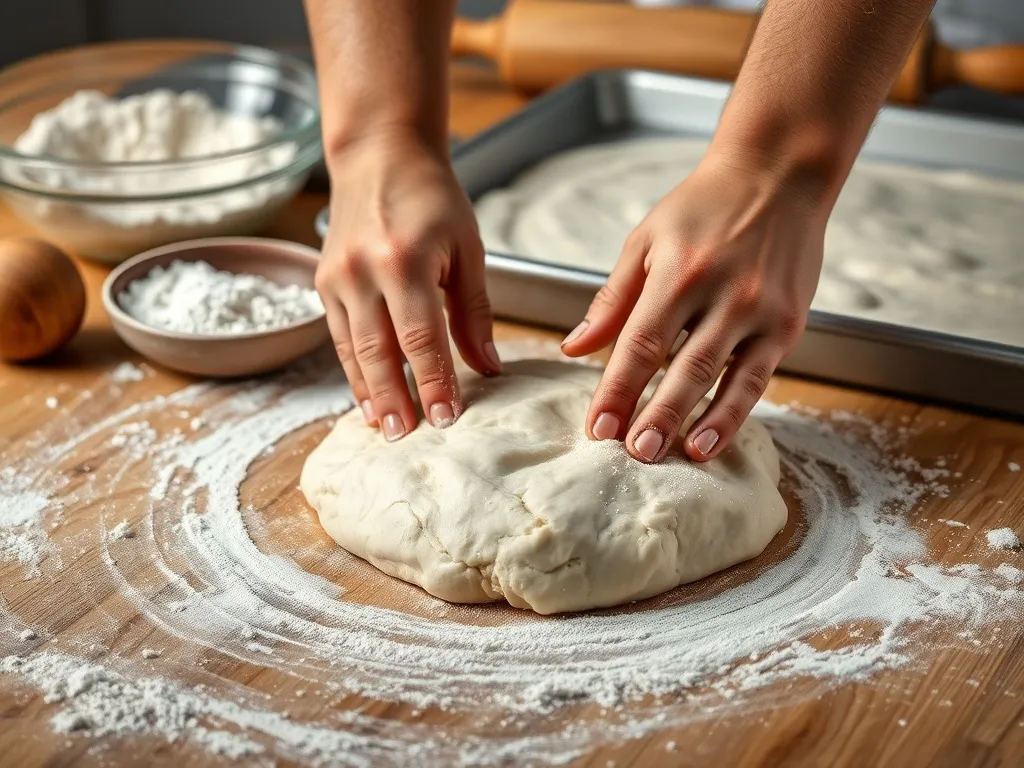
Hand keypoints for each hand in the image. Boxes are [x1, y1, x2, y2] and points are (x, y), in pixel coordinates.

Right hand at [316, 132, 500, 440]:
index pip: (422, 337)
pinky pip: (340, 337)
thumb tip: (488, 366)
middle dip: (397, 399)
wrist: (378, 154)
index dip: (435, 382)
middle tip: (410, 439)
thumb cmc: (430, 198)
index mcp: (405, 259)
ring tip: (387, 430)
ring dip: (371, 394)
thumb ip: (475, 311)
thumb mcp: (467, 248)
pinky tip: (368, 398)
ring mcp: (337, 277)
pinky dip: (354, 371)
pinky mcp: (323, 282)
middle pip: (380, 352)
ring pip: (353, 350)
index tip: (448, 418)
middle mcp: (363, 271)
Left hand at [561, 151, 826, 462]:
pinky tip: (711, 439)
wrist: (778, 174)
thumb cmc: (702, 208)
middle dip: (655, 414)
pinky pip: (758, 378)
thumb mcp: (645, 240)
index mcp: (679, 271)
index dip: (617, 389)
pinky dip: (735, 412)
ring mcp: (761, 310)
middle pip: (683, 367)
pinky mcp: (788, 323)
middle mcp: (723, 293)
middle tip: (631, 455)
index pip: (640, 343)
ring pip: (725, 378)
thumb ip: (611, 299)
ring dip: (697, 422)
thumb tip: (573, 348)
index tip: (596, 428)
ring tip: (673, 457)